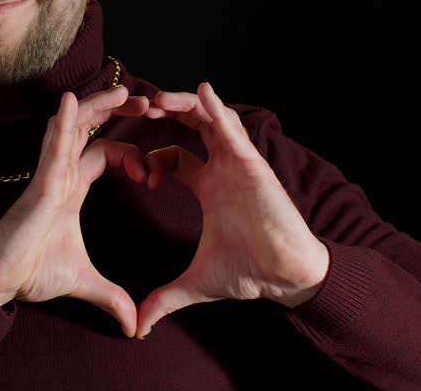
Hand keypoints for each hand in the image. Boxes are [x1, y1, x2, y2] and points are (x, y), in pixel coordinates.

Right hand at [0, 84, 151, 336]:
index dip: (133, 154)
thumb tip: (133, 325)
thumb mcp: (84, 283)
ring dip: (97, 106)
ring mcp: (49, 174)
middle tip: (149, 101)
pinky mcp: (39, 183)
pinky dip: (62, 123)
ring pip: (74, 128)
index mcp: (72, 187)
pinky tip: (72, 101)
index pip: (106, 152)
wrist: (0, 281)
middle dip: (118, 111)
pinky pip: (51, 146)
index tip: (152, 175)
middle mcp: (61, 173)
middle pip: (92, 128)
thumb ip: (112, 297)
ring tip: (124, 90)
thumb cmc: (32, 272)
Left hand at [138, 82, 329, 337]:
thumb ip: (163, 299)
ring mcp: (238, 162)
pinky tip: (202, 92)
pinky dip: (217, 109)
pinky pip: (233, 129)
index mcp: (208, 186)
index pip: (174, 154)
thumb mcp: (194, 284)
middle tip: (137, 107)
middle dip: (165, 113)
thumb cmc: (248, 273)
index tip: (139, 175)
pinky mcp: (253, 163)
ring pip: (210, 118)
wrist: (284, 277)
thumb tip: (136, 328)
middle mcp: (222, 168)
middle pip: (190, 125)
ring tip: (158, 99)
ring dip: (184, 104)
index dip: (152, 158)